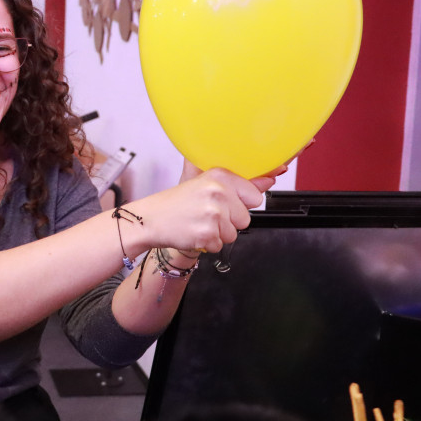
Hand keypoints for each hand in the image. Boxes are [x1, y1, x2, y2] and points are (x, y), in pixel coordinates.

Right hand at [144, 168, 268, 252]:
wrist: (150, 219)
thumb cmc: (177, 202)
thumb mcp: (206, 184)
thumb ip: (241, 183)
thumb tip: (270, 180)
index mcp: (220, 175)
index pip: (255, 196)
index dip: (239, 203)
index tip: (223, 202)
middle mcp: (219, 192)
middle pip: (246, 218)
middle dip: (229, 221)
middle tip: (206, 213)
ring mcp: (213, 214)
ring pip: (234, 234)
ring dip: (218, 233)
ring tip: (198, 222)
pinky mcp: (207, 234)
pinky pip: (220, 245)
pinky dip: (208, 243)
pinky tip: (194, 231)